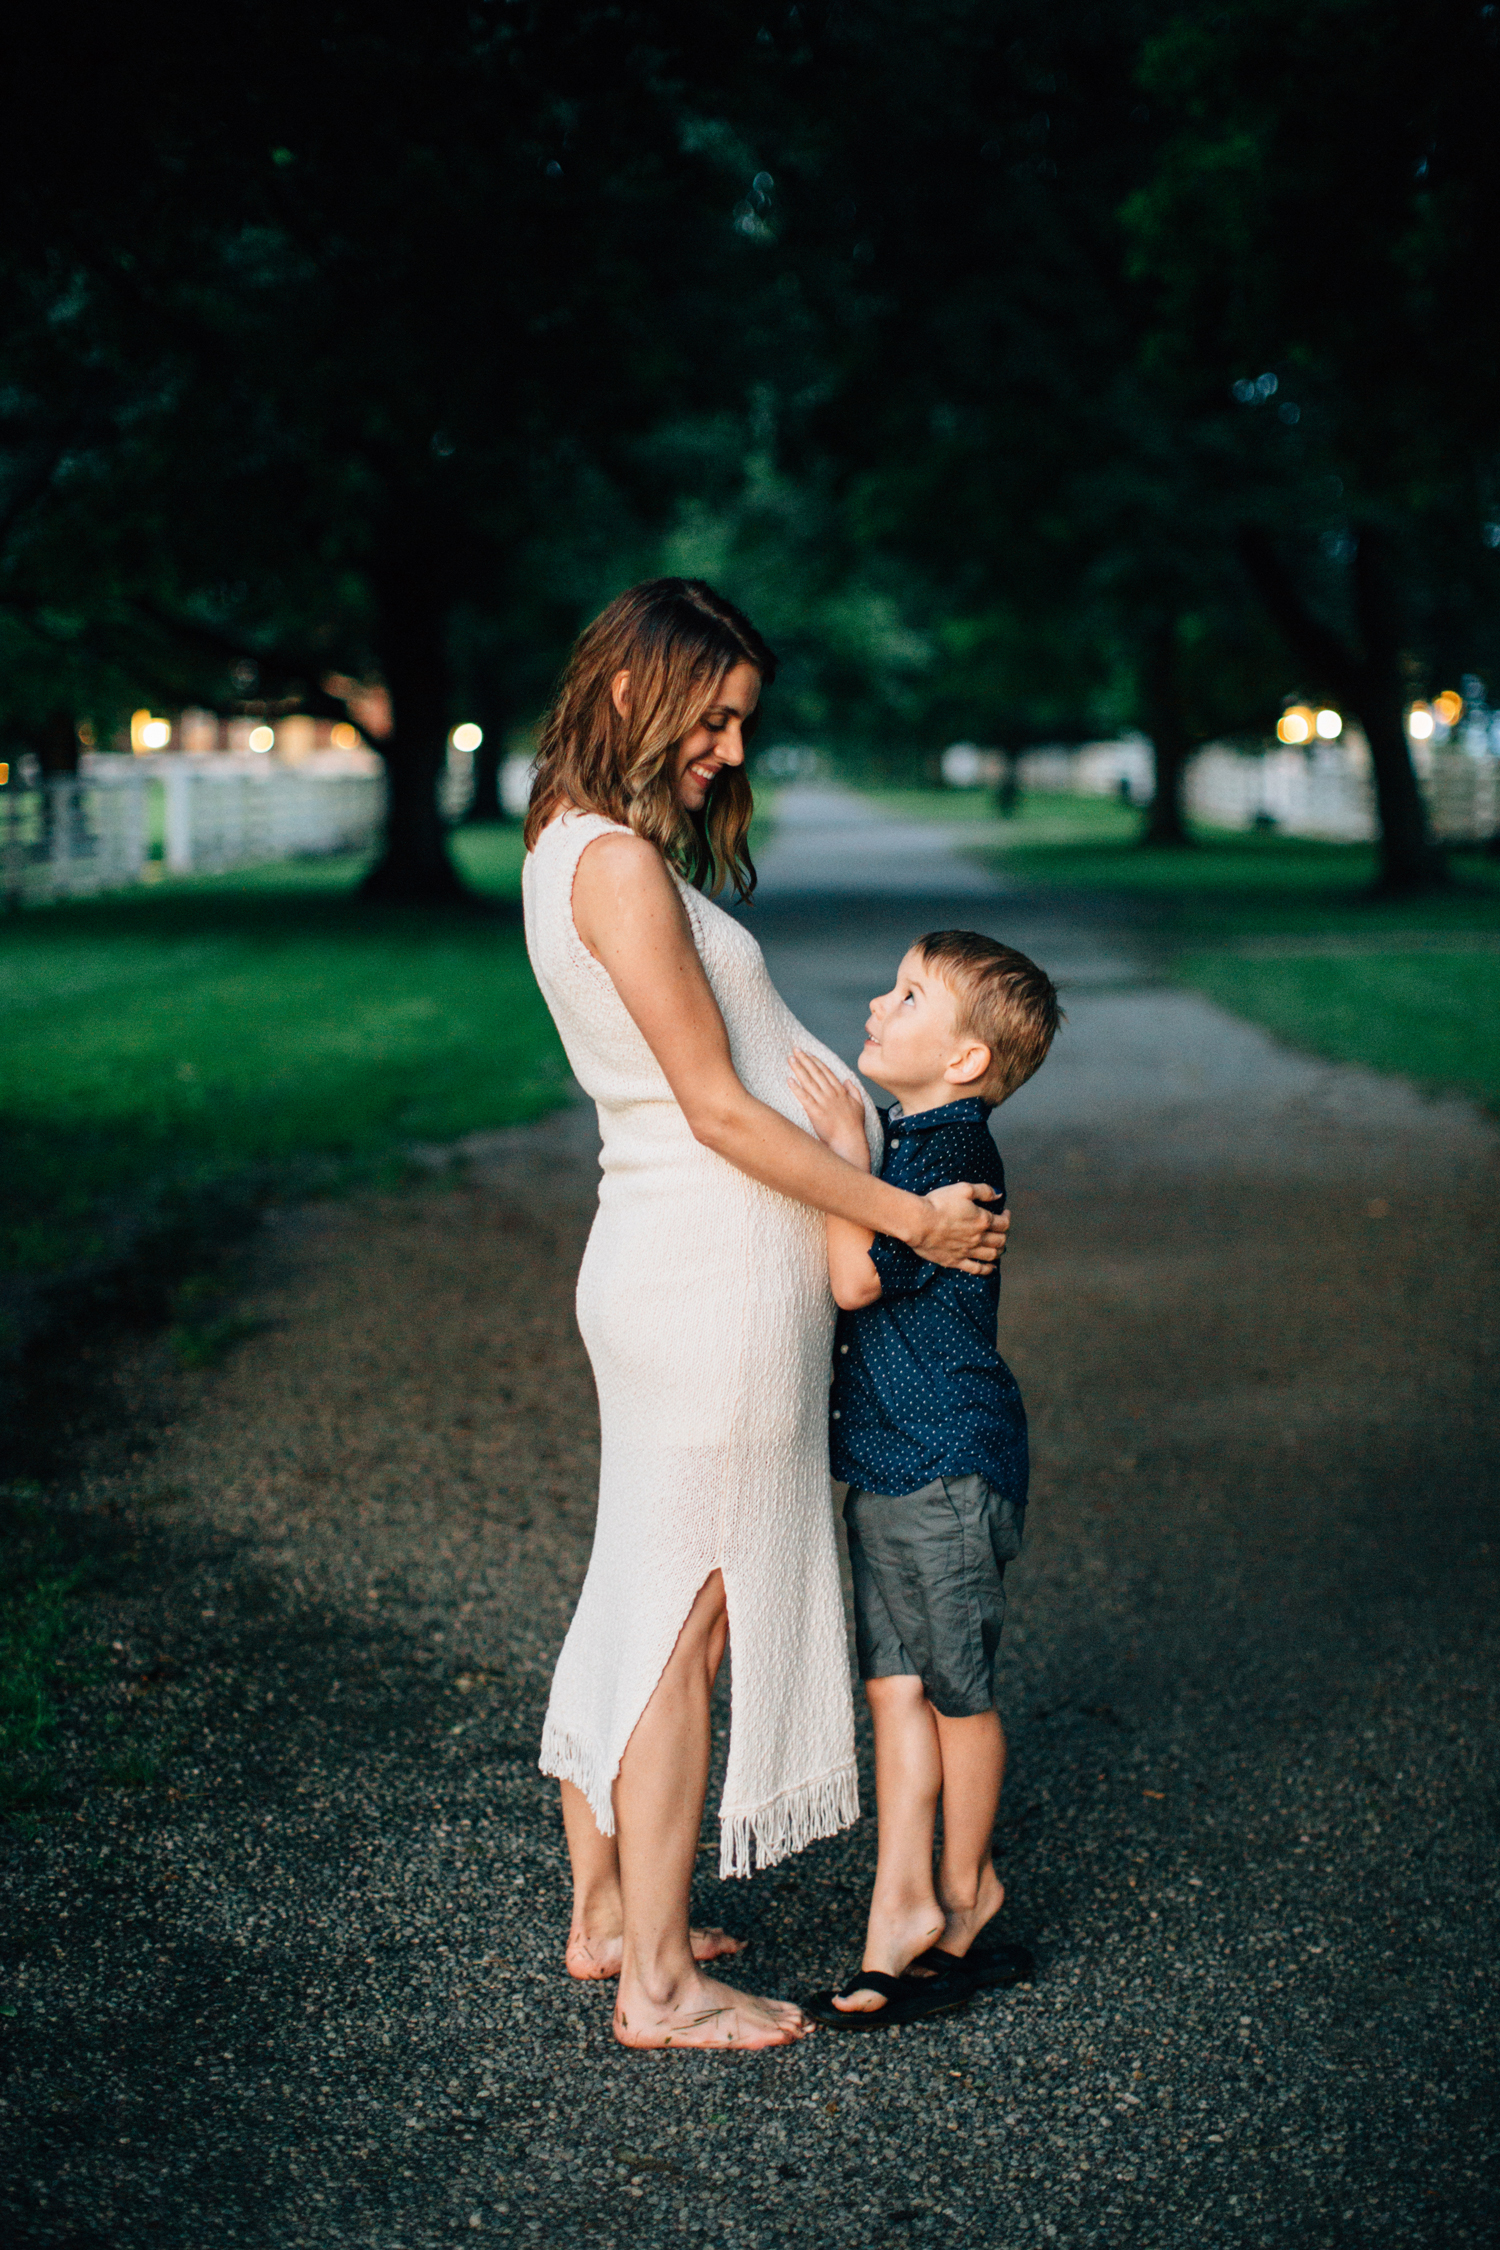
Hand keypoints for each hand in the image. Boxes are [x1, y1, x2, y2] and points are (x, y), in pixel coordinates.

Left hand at [788, 1050, 870, 1169]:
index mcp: (840, 1091)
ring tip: (790, 1059)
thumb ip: (854, 1091)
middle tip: (795, 1050)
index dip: (816, 1062)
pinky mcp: (815, 1112)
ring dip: (799, 1069)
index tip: (808, 1054)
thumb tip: (848, 1081)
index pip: (826, 1072)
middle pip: (816, 1073)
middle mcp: (831, 1094)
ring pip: (809, 1082)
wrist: (849, 1141)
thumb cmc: (854, 1126)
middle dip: (805, 1060)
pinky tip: (789, 1080)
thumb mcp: (859, 1105)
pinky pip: (804, 1097)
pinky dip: (796, 1088)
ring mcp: (823, 1102)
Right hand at [909, 1182, 1010, 1272]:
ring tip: (998, 1248)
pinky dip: (986, 1270)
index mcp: (982, 1220)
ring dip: (998, 1252)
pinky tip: (990, 1268)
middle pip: (1000, 1240)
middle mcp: (978, 1238)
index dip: (1007, 1218)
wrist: (918, 1222)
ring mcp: (968, 1251)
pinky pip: (975, 1269)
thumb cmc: (939, 1204)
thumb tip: (999, 1194)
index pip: (1003, 1223)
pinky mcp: (955, 1261)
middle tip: (1001, 1231)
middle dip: (1004, 1235)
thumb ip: (984, 1191)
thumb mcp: (964, 1189)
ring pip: (991, 1255)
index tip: (1004, 1214)